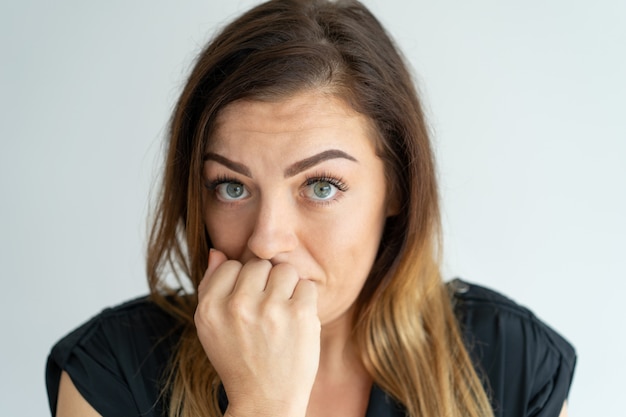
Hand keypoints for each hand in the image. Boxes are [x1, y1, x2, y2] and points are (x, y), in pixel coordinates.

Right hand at [195, 249, 319, 416]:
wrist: (266, 401)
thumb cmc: (239, 360)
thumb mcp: (211, 327)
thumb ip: (211, 286)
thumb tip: (218, 251)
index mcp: (210, 308)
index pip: (231, 265)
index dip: (242, 283)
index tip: (247, 305)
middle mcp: (237, 306)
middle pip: (259, 264)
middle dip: (266, 284)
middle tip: (267, 312)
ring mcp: (269, 310)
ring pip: (285, 270)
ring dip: (287, 289)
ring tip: (282, 315)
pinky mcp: (299, 316)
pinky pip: (307, 285)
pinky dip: (305, 302)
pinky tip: (297, 321)